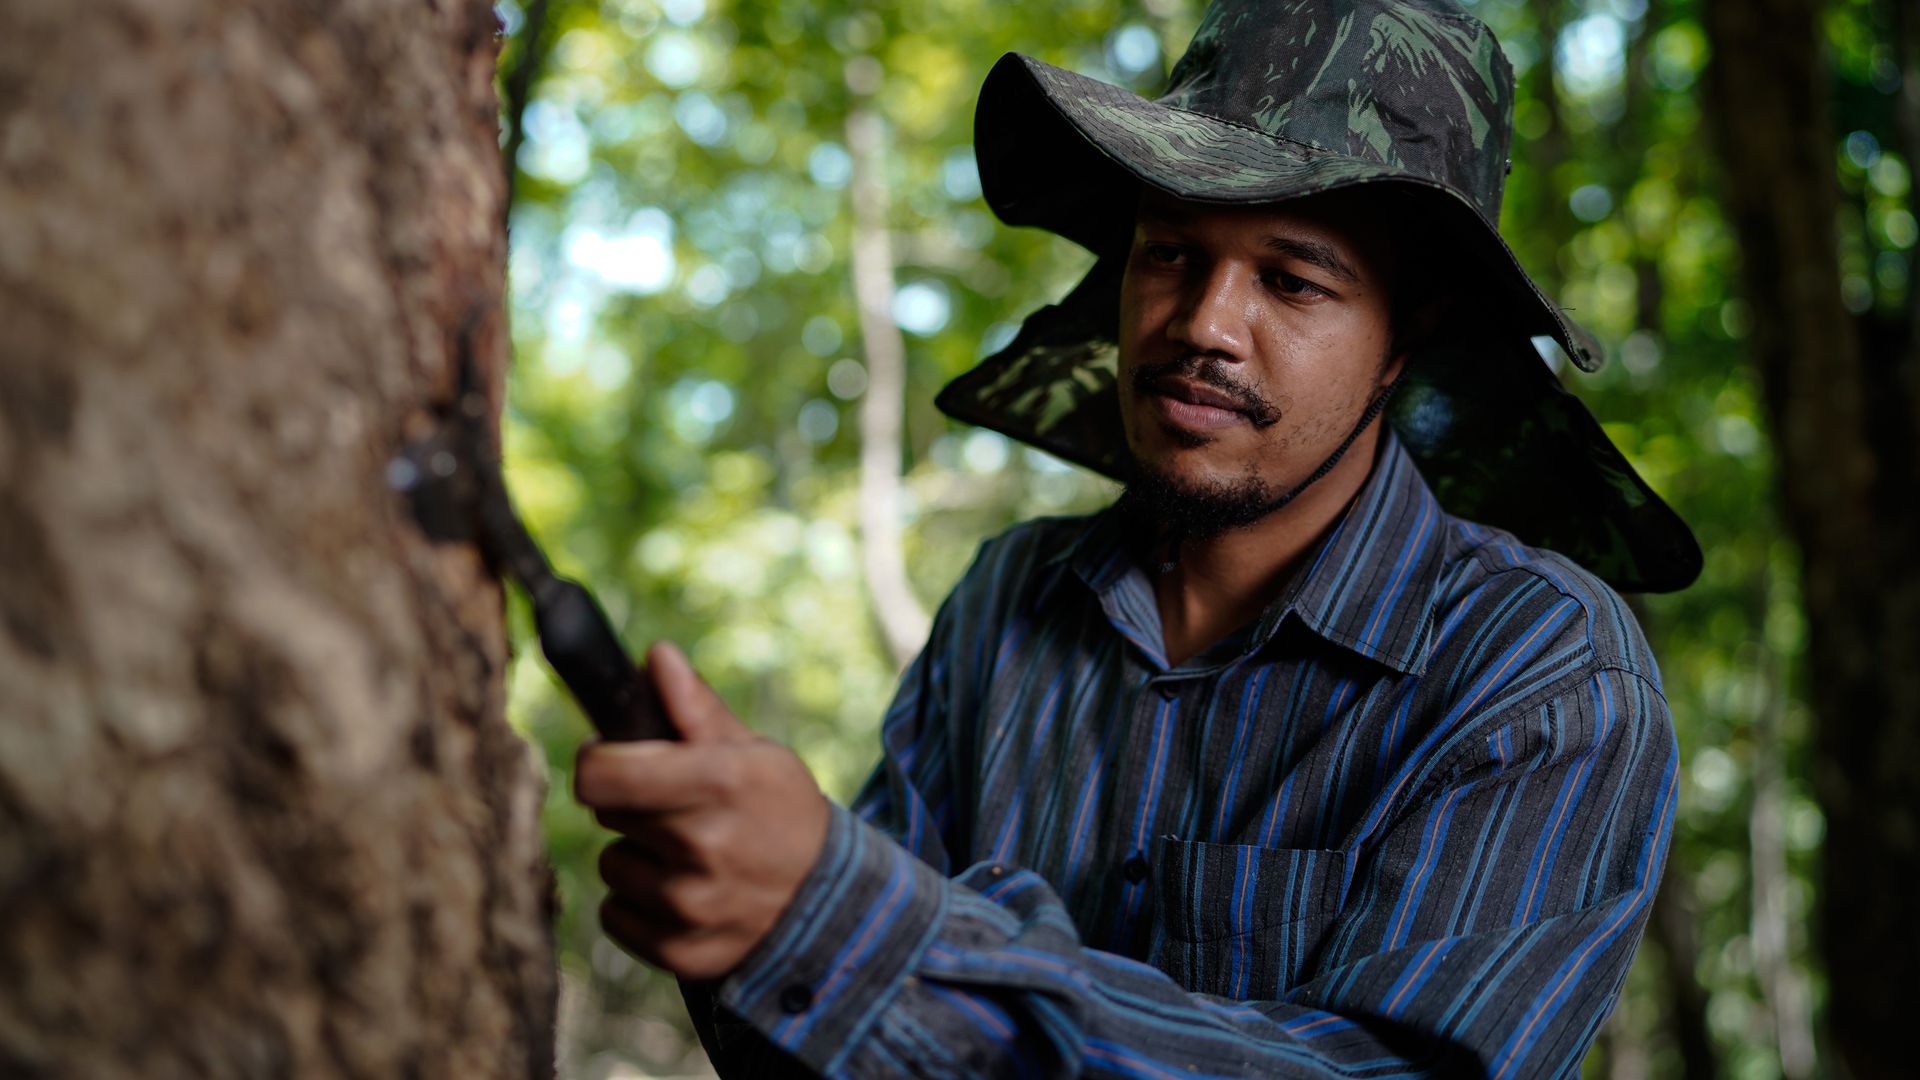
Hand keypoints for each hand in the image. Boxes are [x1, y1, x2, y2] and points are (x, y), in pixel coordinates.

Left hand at [574, 641, 829, 979]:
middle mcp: (704, 846)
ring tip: (686, 855)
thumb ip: (697, 708)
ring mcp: (692, 905)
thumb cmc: (784, 813)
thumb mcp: (756, 754)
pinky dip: (638, 906)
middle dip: (630, 804)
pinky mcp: (681, 952)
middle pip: (606, 813)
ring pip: (611, 866)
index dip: (597, 760)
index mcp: (720, 782)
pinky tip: (682, 894)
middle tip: (673, 807)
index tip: (609, 757)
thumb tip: (656, 655)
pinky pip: (615, 916)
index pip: (602, 774)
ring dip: (637, 857)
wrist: (832, 904)